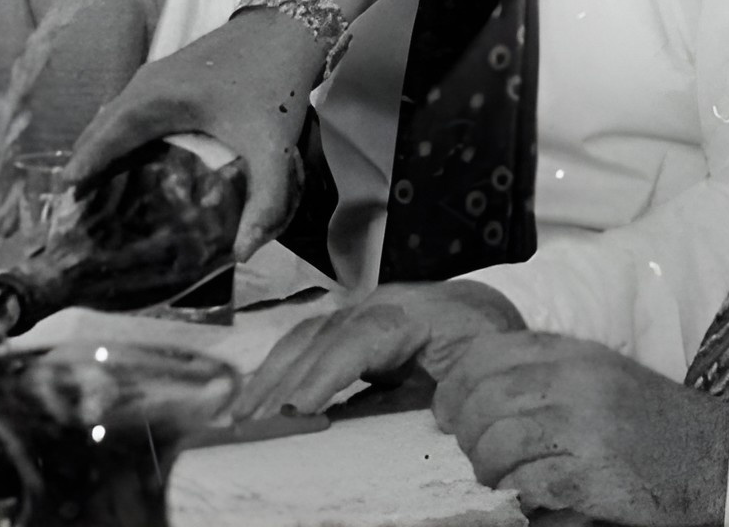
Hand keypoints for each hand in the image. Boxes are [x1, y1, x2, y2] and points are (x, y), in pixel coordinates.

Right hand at [69, 10, 328, 259]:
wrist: (288, 28)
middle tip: (74, 215)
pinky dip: (117, 139)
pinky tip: (128, 166)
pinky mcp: (166, 79)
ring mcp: (153, 77)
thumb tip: (243, 253)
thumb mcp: (272, 147)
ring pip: (112, 120)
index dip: (82, 172)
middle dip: (85, 169)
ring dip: (99, 153)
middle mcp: (144, 86)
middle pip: (100, 131)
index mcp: (155, 100)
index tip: (63, 206)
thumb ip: (264, 201)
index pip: (103, 140)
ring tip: (93, 196)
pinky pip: (128, 113)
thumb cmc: (275, 85)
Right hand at [237, 282, 523, 421]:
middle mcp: (378, 305)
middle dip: (283, 379)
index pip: (362, 336)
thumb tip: (442, 413)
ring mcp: (359, 314)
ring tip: (241, 415)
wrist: (487, 318)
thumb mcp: (486, 364)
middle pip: (321, 336)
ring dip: (270, 375)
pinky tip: (258, 402)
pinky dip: (279, 372)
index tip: (299, 407)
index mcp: (415, 310)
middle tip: (252, 423)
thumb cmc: (487, 345)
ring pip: (305, 338)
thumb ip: (466, 387)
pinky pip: (307, 347)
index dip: (327, 370)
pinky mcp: (348, 331)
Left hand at [432, 331, 728, 525]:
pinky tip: (535, 496)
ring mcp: (583, 428)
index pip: (485, 356)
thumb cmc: (653, 422)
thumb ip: (544, 374)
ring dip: (489, 470)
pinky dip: (521, 495)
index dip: (454, 388)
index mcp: (573, 353)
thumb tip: (474, 393)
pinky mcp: (591, 476)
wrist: (714, 457)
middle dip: (466, 434)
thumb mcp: (599, 375)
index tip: (449, 413)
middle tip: (477, 455)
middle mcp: (574, 382)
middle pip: (482, 400)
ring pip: (496, 444)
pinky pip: (527, 484)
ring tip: (503, 480)